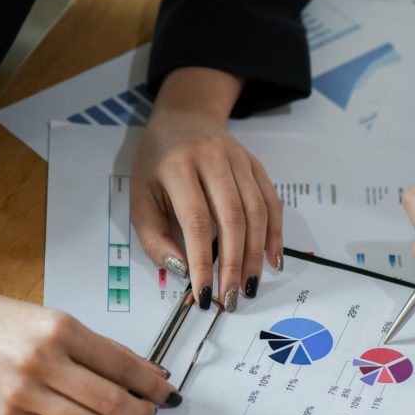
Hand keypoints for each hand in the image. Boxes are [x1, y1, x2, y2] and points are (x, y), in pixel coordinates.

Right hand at [0, 284, 181, 414]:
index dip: (152, 386)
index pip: (124, 367)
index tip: (166, 394)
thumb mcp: (56, 320)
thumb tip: (149, 373)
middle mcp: (43, 362)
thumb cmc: (3, 322)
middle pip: (111, 403)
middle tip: (149, 414)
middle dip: (140, 413)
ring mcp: (23, 394)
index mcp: (62, 330)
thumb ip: (103, 349)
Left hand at [131, 67, 282, 312]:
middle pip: (232, 219)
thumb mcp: (140, 197)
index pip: (196, 222)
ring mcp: (239, 160)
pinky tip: (273, 260)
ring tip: (250, 285)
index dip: (203, 261)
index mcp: (177, 166)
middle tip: (233, 297)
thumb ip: (155, 237)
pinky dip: (274, 234)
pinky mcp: (256, 165)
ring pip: (256, 212)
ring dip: (255, 254)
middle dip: (234, 264)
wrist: (184, 117)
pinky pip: (271, 202)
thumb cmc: (156, 163)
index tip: (204, 294)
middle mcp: (212, 159)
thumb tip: (182, 269)